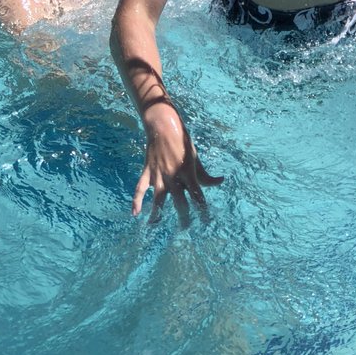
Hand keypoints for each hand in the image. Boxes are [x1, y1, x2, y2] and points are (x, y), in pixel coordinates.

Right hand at [133, 99, 223, 224]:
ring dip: (157, 214)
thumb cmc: (182, 142)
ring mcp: (159, 175)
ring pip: (158, 199)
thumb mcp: (196, 157)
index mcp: (188, 172)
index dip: (202, 210)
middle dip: (183, 217)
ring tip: (155, 225)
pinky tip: (135, 213)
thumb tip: (220, 181)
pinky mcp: (148, 171)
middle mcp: (174, 176)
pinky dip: (136, 200)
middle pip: (179, 202)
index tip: (205, 222)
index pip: (197, 196)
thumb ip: (205, 174)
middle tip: (184, 228)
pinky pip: (140, 188)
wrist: (163, 126)